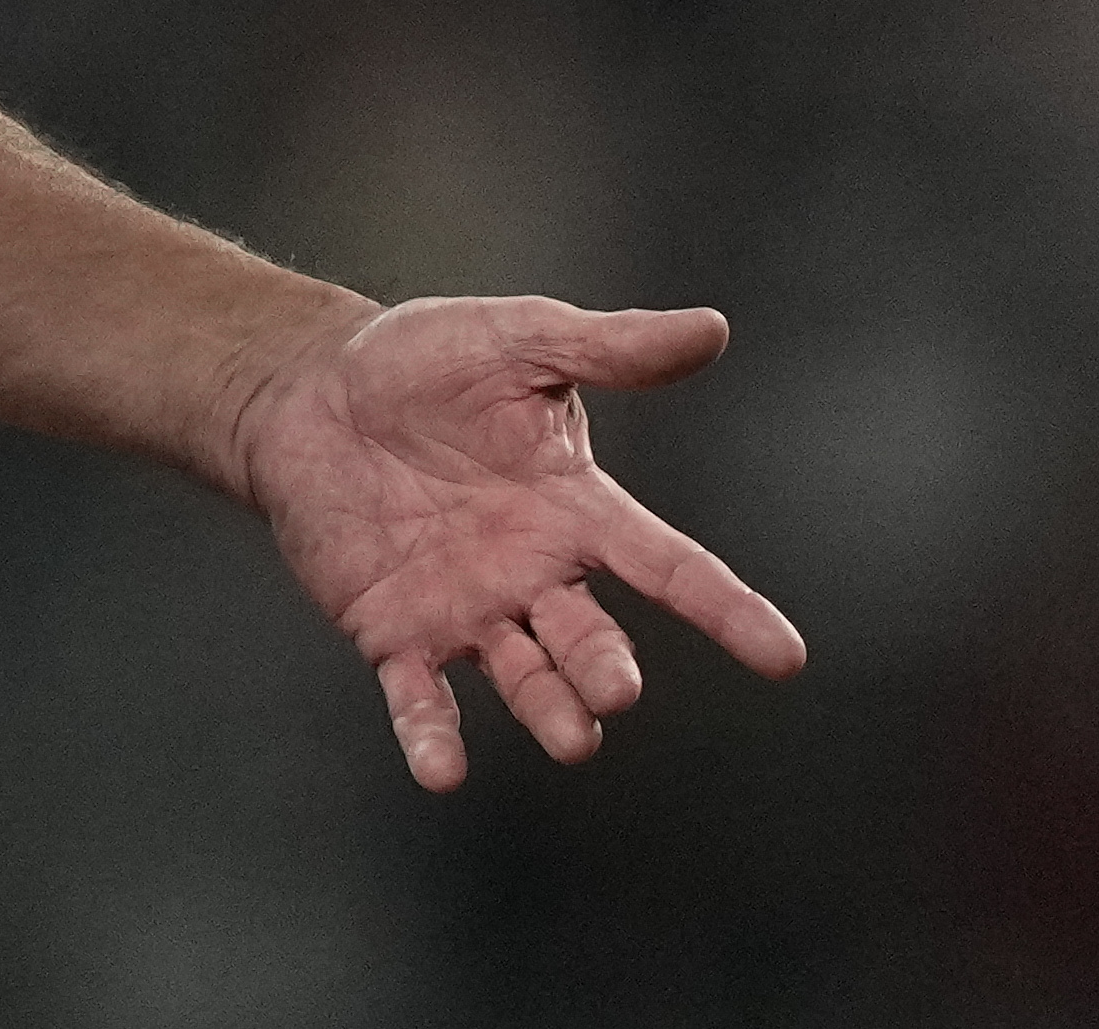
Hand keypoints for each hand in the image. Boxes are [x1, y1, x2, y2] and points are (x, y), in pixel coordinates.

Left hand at [228, 296, 808, 788]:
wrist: (314, 390)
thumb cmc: (424, 362)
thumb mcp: (522, 342)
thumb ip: (612, 348)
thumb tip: (711, 329)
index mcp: (574, 510)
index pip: (668, 565)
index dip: (726, 609)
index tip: (784, 656)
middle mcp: (532, 575)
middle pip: (590, 636)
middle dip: (605, 668)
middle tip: (616, 688)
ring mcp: (466, 611)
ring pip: (523, 678)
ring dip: (547, 710)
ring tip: (573, 737)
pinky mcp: (395, 633)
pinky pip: (419, 697)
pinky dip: (431, 736)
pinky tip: (441, 769)